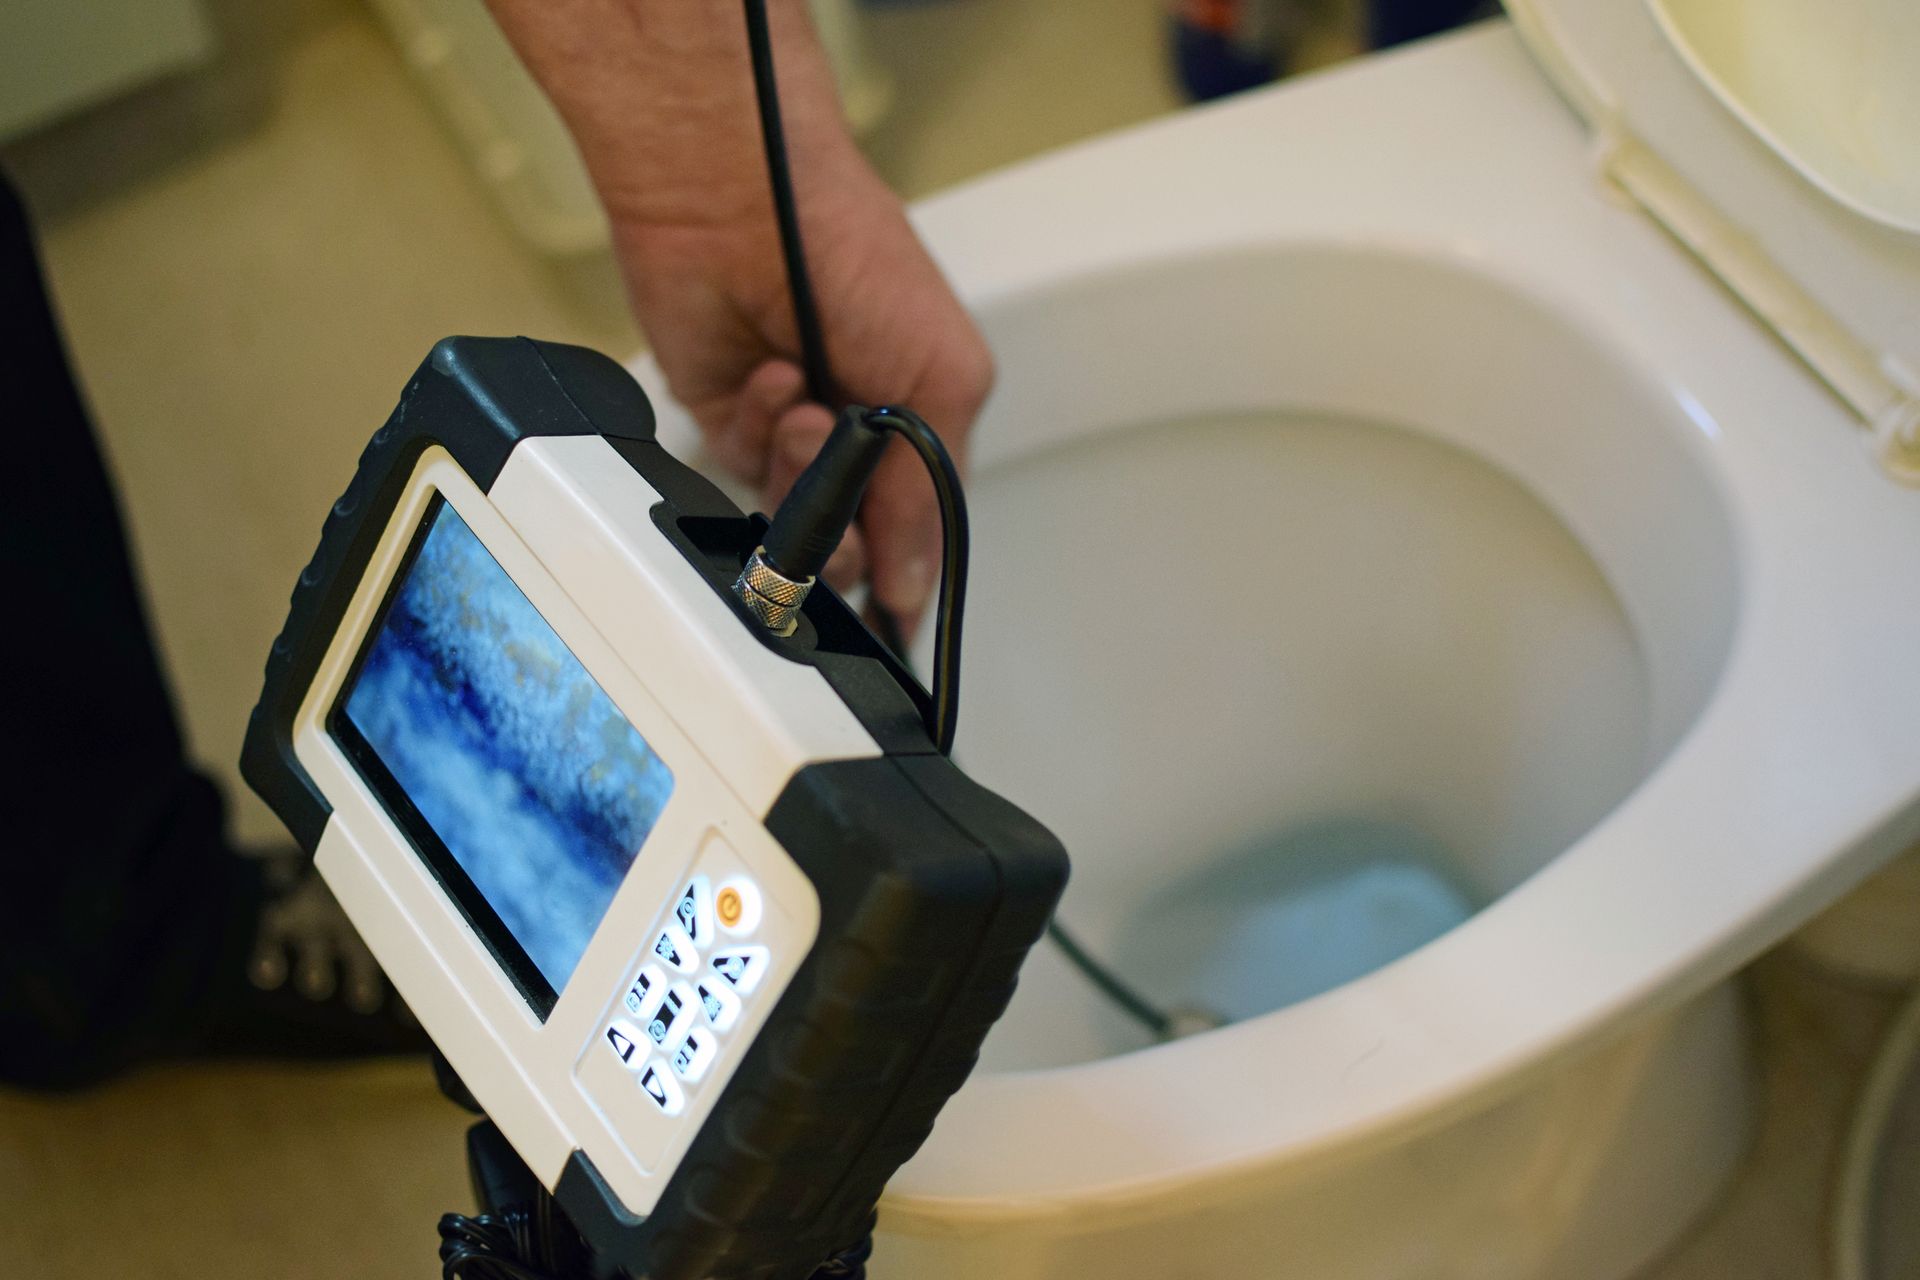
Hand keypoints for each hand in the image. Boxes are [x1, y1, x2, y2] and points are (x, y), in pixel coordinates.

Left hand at [485, 0, 988, 633]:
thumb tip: (913, 581)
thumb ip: (929, 491)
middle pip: (848, 540)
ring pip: (788, 514)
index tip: (887, 615)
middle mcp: (856, 433)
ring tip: (807, 409)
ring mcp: (789, 428)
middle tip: (838, 501)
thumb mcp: (939, 377)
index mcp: (918, 422)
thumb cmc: (853, 254)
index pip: (914, 532)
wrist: (739, 199)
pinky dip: (755, 426)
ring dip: (798, 467)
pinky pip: (736, 467)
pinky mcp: (726, 416)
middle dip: (842, 530)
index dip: (898, 576)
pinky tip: (770, 375)